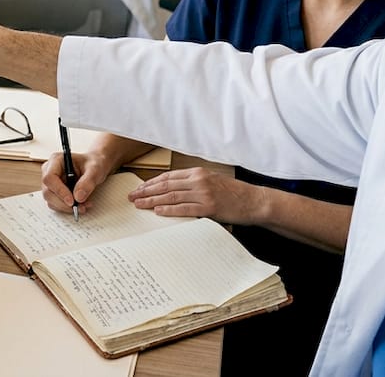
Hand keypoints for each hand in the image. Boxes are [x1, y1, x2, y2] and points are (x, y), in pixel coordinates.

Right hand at [40, 151, 116, 214]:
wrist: (94, 167)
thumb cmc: (93, 163)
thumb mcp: (95, 169)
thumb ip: (87, 182)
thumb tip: (78, 197)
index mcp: (56, 160)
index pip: (50, 178)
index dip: (59, 191)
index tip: (72, 201)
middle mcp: (49, 171)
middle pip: (48, 192)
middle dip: (63, 203)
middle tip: (80, 208)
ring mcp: (51, 183)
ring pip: (51, 201)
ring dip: (67, 207)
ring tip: (84, 206)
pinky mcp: (54, 192)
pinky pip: (56, 204)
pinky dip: (68, 208)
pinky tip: (81, 205)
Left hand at [128, 167, 266, 223]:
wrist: (253, 201)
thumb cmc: (232, 193)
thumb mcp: (211, 181)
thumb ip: (193, 183)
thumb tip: (171, 190)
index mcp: (197, 173)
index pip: (168, 177)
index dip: (151, 183)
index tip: (138, 188)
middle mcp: (198, 180)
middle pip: (166, 185)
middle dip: (146, 191)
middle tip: (132, 197)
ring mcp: (203, 193)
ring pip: (171, 196)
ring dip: (153, 201)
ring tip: (139, 205)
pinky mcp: (209, 207)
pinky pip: (184, 208)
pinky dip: (169, 210)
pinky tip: (158, 212)